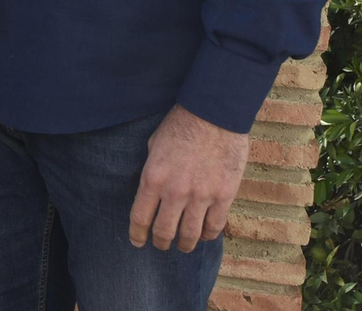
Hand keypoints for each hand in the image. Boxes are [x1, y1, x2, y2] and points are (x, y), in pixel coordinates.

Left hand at [129, 104, 249, 251]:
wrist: (214, 114)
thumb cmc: (180, 125)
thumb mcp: (154, 145)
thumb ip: (153, 172)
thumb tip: (152, 191)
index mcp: (153, 178)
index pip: (140, 218)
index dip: (137, 235)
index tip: (137, 241)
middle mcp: (175, 192)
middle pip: (164, 232)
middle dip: (160, 243)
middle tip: (161, 245)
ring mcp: (201, 196)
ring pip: (190, 235)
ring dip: (185, 245)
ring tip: (183, 246)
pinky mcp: (224, 196)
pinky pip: (215, 226)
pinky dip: (208, 235)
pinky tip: (204, 235)